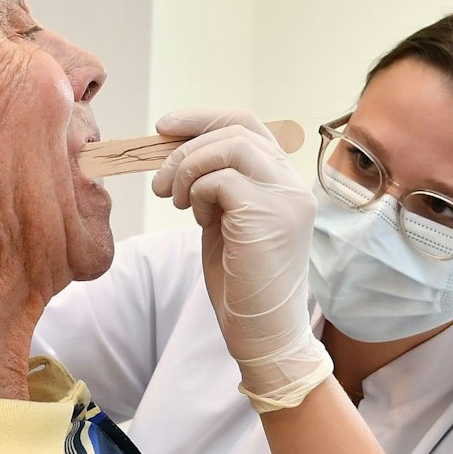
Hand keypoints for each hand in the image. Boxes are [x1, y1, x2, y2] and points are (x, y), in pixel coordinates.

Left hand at [153, 108, 330, 411]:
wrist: (263, 336)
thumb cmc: (241, 288)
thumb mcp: (224, 224)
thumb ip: (214, 188)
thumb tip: (176, 154)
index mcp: (284, 184)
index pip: (248, 126)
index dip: (203, 118)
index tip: (165, 127)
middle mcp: (293, 186)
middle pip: (236, 129)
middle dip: (185, 146)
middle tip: (160, 183)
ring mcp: (286, 198)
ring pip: (229, 146)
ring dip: (187, 167)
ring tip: (175, 200)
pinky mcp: (268, 215)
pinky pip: (221, 179)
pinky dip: (197, 193)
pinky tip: (197, 220)